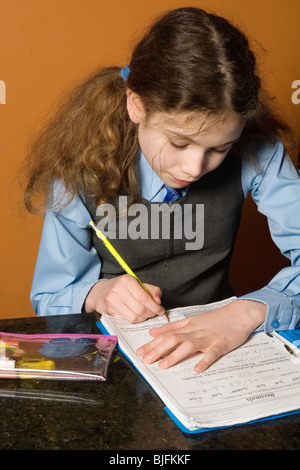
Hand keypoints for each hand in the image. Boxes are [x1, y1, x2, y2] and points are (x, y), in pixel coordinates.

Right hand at [84, 274, 164, 322]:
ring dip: (143, 318)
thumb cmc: (122, 288)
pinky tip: (136, 315)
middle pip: (140, 308)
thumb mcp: (137, 284)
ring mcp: (112, 301)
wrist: (101, 292)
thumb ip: (151, 290)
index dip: (155, 306)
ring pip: (134, 317)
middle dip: (150, 314)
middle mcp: (118, 290)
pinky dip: (135, 320)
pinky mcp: (109, 311)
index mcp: (127, 281)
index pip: (144, 297)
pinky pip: (127, 320)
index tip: (161, 310)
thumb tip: (158, 301)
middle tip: (154, 314)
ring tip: (145, 315)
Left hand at [136, 299, 266, 371]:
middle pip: (173, 339)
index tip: (140, 353)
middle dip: (158, 350)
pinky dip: (204, 361)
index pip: (167, 334)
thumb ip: (172, 327)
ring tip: (163, 365)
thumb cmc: (215, 319)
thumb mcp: (192, 320)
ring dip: (175, 355)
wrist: (239, 314)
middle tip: (145, 360)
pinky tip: (196, 369)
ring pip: (189, 345)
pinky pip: (212, 353)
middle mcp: (195, 331)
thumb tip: (153, 332)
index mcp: (188, 326)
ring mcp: (208, 338)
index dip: (152, 344)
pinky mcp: (221, 344)